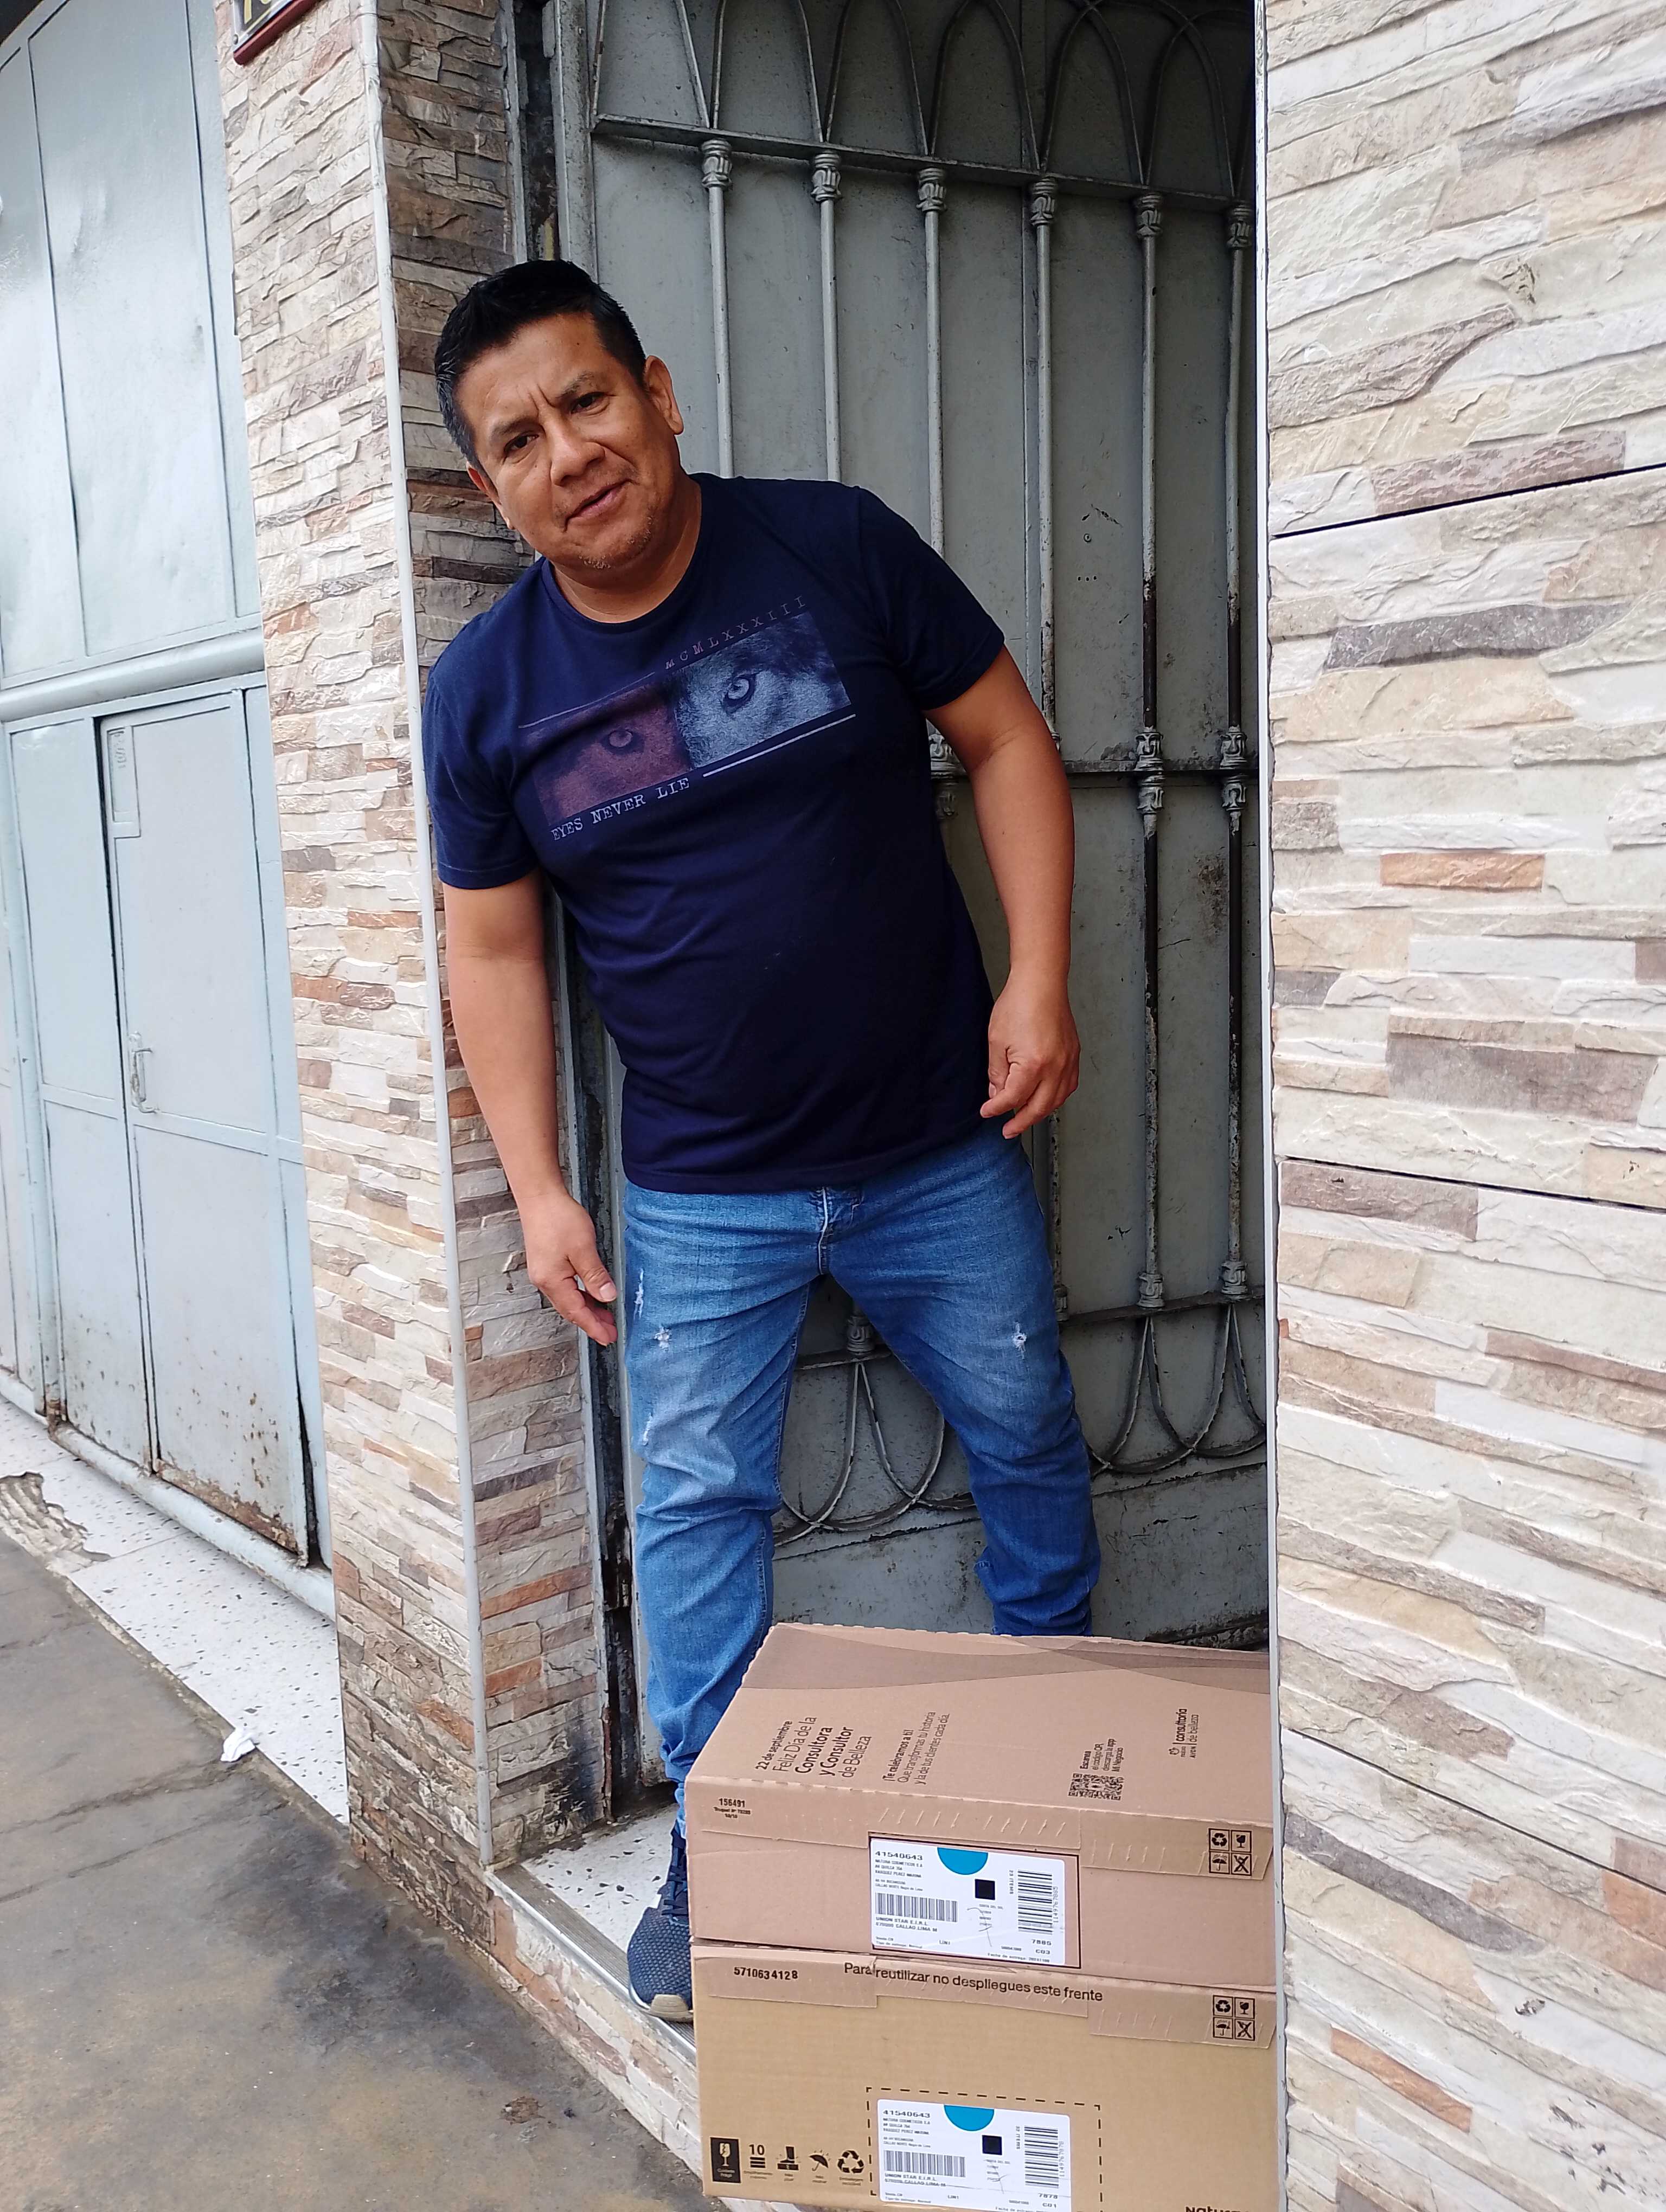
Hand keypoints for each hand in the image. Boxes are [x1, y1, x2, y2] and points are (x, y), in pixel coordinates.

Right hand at [521, 1189, 618, 1345]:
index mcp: (552, 1281)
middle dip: (591, 1321)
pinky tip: (591, 1293)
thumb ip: (595, 1276)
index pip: (577, 1312)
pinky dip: (580, 1295)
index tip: (608, 1338)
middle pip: (571, 1309)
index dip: (594, 1326)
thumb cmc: (558, 1218)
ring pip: (568, 1299)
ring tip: (605, 1315)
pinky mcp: (546, 1263)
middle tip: (610, 1331)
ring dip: (587, 1308)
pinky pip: (565, 1288)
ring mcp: (543, 1272)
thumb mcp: (583, 1248)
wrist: (539, 1196)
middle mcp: (544, 1281)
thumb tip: (608, 1297)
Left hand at [981, 970, 1079, 1138]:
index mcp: (1033, 1064)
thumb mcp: (996, 1041)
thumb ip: (997, 1073)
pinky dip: (1056, 1098)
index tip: (987, 1113)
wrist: (1041, 983)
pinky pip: (1068, 1086)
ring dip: (1039, 1113)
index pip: (1013, 1098)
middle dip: (1020, 1122)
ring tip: (1024, 1118)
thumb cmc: (1018, 1004)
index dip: (997, 1109)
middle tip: (1007, 1131)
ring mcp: (1068, 1062)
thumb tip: (997, 1094)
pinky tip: (1045, 1099)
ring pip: (1056, 1100)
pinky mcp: (1074, 1055)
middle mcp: (1055, 1067)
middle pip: (1038, 1107)